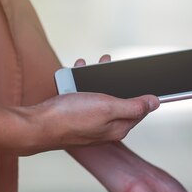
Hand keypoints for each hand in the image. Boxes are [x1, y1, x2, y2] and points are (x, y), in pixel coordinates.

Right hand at [9, 55, 158, 154]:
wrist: (36, 126)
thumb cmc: (70, 118)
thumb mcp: (108, 107)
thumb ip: (134, 105)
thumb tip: (155, 102)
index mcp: (118, 127)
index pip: (140, 110)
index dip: (143, 93)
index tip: (143, 77)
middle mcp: (105, 128)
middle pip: (118, 101)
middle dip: (116, 81)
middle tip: (110, 64)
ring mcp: (89, 124)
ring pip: (99, 97)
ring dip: (96, 80)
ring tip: (90, 65)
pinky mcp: (74, 118)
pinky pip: (82, 98)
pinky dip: (80, 85)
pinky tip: (75, 75)